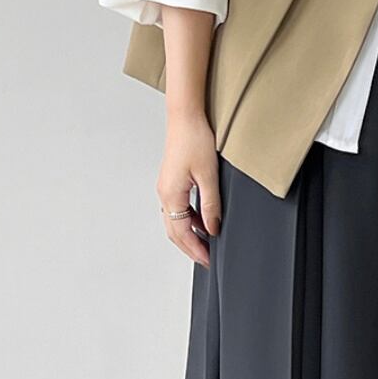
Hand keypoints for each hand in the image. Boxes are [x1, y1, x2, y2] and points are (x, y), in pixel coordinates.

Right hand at [157, 107, 219, 267]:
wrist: (185, 116)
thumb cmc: (194, 140)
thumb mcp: (209, 176)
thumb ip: (211, 206)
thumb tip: (212, 229)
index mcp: (171, 195)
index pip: (182, 233)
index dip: (196, 250)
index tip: (209, 261)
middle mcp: (164, 194)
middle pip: (175, 232)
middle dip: (191, 248)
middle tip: (207, 259)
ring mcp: (166, 188)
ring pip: (175, 221)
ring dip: (190, 235)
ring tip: (207, 244)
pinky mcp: (171, 181)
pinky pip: (178, 209)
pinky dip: (189, 220)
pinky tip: (203, 221)